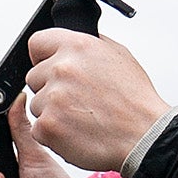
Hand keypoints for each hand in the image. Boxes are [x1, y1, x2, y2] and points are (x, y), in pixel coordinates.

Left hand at [16, 24, 174, 172]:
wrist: (144, 136)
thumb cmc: (135, 100)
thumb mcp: (118, 55)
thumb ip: (89, 45)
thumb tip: (71, 42)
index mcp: (77, 46)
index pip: (37, 43)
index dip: (43, 58)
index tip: (49, 67)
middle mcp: (62, 69)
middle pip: (34, 77)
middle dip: (50, 88)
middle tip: (76, 99)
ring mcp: (52, 98)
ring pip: (36, 104)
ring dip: (52, 112)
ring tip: (81, 117)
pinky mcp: (48, 126)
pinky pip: (38, 128)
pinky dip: (53, 133)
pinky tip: (76, 131)